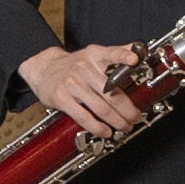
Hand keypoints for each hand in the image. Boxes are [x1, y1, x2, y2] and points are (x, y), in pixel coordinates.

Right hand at [23, 46, 147, 140]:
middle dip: (128, 109)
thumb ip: (116, 54)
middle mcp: (83, 67)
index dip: (123, 55)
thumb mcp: (93, 54)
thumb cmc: (73, 66)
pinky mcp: (62, 98)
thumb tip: (140, 51)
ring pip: (101, 107)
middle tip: (136, 118)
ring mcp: (72, 83)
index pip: (111, 52)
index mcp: (94, 55)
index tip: (134, 60)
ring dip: (117, 121)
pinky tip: (106, 131)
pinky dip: (97, 127)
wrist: (44, 69)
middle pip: (111, 92)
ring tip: (125, 127)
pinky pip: (83, 116)